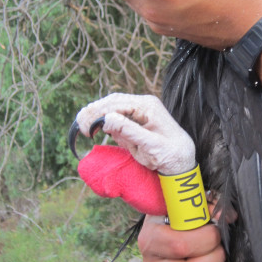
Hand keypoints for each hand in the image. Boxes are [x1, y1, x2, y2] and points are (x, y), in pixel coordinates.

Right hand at [74, 92, 194, 174]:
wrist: (181, 160)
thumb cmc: (169, 154)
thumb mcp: (149, 145)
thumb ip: (129, 131)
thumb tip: (106, 119)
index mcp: (147, 106)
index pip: (117, 104)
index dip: (98, 114)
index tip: (86, 128)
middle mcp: (143, 103)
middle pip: (112, 101)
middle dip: (94, 111)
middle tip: (80, 126)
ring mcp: (140, 109)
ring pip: (112, 105)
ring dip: (97, 113)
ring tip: (83, 125)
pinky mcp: (136, 118)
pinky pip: (117, 113)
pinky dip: (104, 118)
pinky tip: (96, 126)